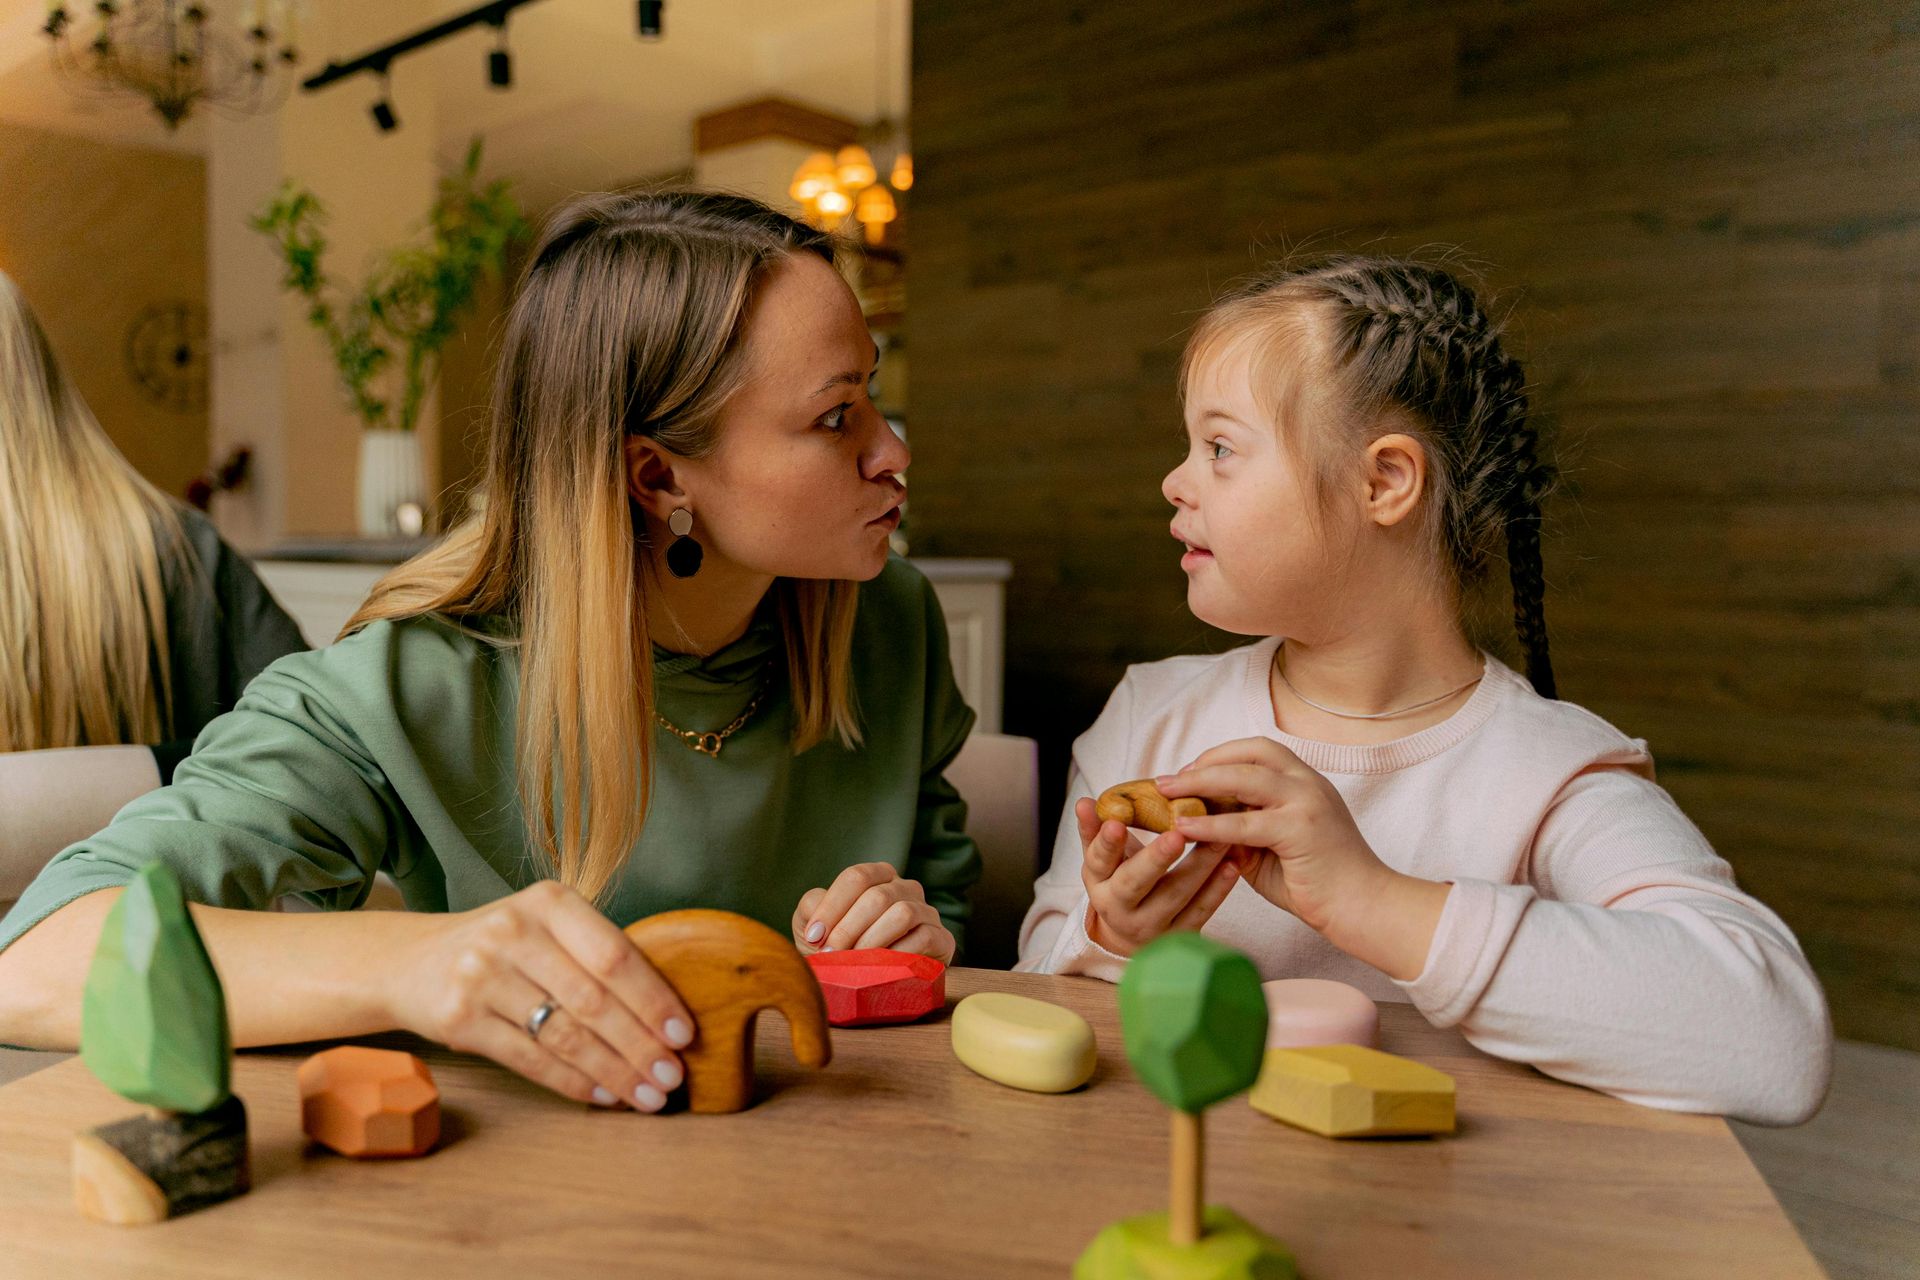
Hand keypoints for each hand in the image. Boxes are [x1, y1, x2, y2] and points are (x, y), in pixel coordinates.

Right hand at [384, 879, 696, 1112]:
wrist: (408, 961)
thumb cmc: (502, 947)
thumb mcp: (545, 926)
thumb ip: (595, 954)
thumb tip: (666, 1013)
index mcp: (549, 902)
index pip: (614, 954)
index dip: (654, 998)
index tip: (684, 1034)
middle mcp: (513, 932)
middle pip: (594, 1000)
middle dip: (641, 1045)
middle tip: (672, 1077)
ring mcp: (481, 975)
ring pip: (565, 1035)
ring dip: (614, 1072)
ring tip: (646, 1095)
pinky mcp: (459, 1020)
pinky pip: (530, 1059)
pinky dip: (573, 1082)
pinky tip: (602, 1094)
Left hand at [793, 863, 955, 963]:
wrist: (870, 981)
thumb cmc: (841, 947)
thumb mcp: (816, 925)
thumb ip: (812, 908)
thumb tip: (818, 915)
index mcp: (878, 877)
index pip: (857, 877)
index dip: (832, 906)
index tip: (814, 936)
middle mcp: (906, 888)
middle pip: (877, 896)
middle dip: (848, 928)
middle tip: (831, 955)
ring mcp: (927, 912)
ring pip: (902, 913)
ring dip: (872, 940)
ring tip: (853, 963)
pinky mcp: (942, 939)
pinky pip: (924, 938)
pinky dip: (898, 953)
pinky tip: (880, 968)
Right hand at [1075, 796, 1240, 955]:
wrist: (1132, 936)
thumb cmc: (1119, 881)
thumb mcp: (1102, 860)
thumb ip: (1094, 830)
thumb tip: (1084, 802)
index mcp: (1099, 883)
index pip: (1098, 861)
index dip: (1106, 843)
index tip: (1116, 824)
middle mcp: (1120, 909)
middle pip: (1136, 883)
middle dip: (1157, 859)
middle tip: (1176, 834)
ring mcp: (1151, 926)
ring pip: (1175, 895)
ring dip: (1200, 866)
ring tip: (1219, 837)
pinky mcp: (1179, 936)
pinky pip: (1200, 911)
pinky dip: (1218, 889)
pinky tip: (1232, 865)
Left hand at [1156, 738, 1448, 978]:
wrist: (1363, 907)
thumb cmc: (1317, 882)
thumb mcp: (1271, 850)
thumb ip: (1241, 831)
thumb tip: (1198, 824)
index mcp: (1305, 781)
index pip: (1258, 750)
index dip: (1220, 756)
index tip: (1188, 771)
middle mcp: (1308, 783)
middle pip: (1249, 753)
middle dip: (1203, 763)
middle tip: (1168, 781)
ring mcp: (1307, 802)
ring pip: (1245, 777)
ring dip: (1200, 782)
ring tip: (1167, 794)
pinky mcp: (1301, 830)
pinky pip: (1246, 822)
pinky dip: (1211, 824)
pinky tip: (1185, 829)